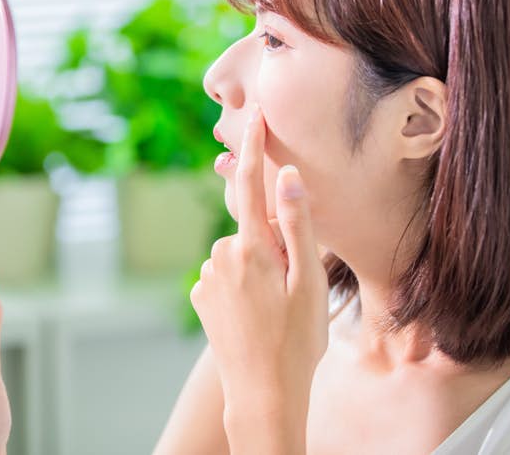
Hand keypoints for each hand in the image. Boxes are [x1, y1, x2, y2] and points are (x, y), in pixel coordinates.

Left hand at [189, 104, 328, 436]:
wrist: (262, 395)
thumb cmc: (297, 341)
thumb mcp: (309, 282)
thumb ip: (297, 227)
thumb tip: (288, 176)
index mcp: (252, 247)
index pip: (249, 183)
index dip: (253, 145)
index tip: (254, 114)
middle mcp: (222, 255)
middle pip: (251, 228)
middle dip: (272, 242)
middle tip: (295, 287)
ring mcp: (207, 277)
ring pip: (239, 254)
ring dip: (258, 267)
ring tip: (277, 309)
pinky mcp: (199, 297)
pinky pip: (225, 277)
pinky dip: (241, 286)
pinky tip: (255, 316)